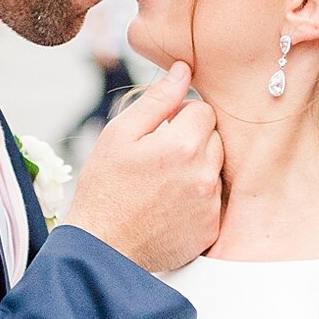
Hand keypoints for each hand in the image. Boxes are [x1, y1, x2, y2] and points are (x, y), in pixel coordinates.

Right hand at [63, 60, 222, 271]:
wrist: (102, 248)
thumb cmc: (105, 188)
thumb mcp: (119, 135)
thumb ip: (156, 99)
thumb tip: (185, 70)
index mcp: (183, 145)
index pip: (204, 111)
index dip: (181, 117)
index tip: (160, 132)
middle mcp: (204, 174)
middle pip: (214, 139)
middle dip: (192, 141)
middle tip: (158, 159)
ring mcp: (210, 204)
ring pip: (216, 169)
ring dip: (196, 169)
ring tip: (162, 184)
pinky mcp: (211, 229)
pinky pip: (214, 200)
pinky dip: (197, 199)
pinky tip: (169, 206)